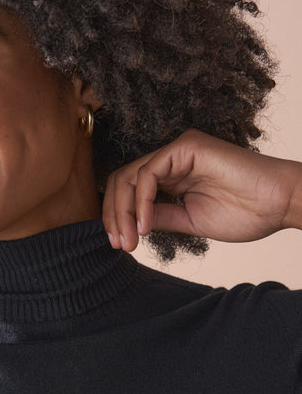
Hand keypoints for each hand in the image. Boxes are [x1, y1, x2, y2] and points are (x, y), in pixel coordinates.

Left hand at [102, 129, 301, 251]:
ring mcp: (178, 150)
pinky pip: (148, 173)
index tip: (120, 246)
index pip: (129, 190)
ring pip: (130, 176)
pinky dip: (140, 201)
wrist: (280, 205)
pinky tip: (145, 225)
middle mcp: (171, 159)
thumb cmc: (246, 213)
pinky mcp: (187, 146)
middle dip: (114, 215)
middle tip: (119, 245)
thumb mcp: (189, 220)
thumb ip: (159, 217)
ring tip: (129, 240)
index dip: (118, 217)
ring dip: (123, 211)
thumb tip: (128, 224)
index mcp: (172, 175)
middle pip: (122, 181)